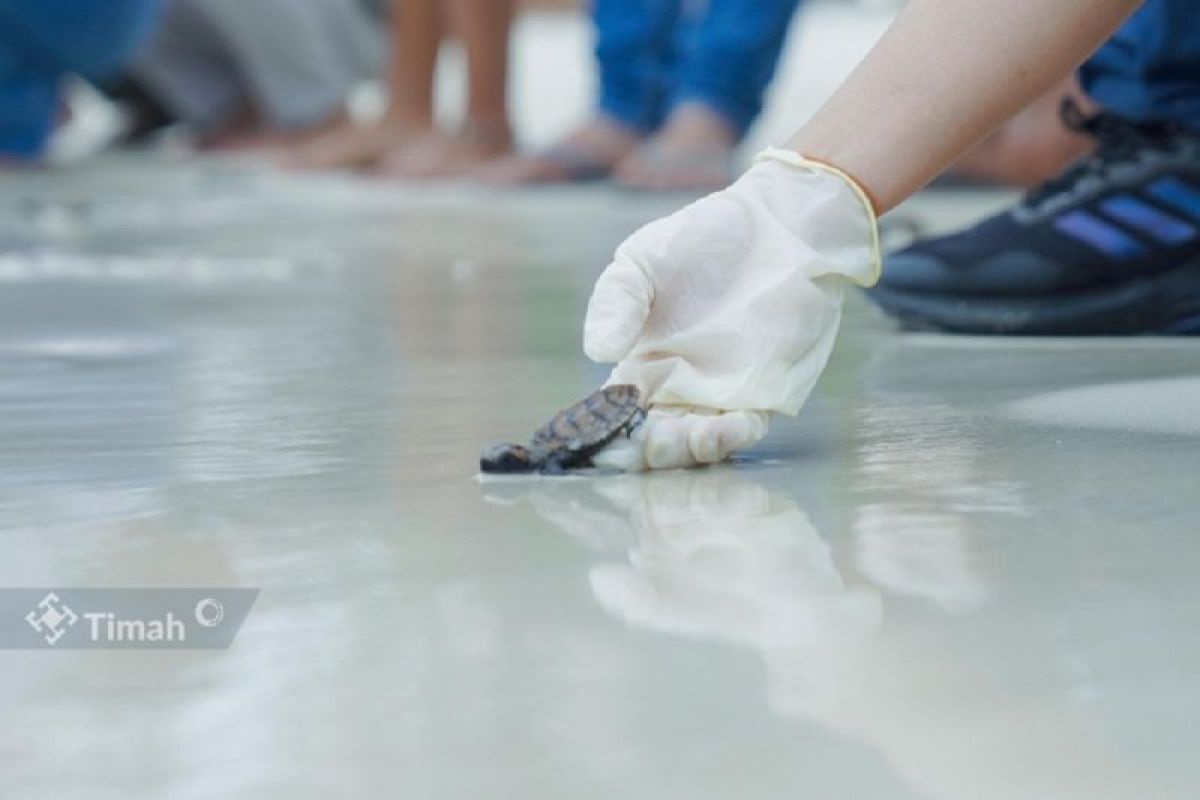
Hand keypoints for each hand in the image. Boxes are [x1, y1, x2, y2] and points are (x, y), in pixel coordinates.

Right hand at [585, 148, 879, 469]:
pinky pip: (745, 430)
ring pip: (696, 444)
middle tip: (646, 441)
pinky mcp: (763, 393)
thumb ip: (616, 302)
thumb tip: (597, 351)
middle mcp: (677, 388)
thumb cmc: (703, 239)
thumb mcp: (643, 261)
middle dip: (646, 451)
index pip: (614, 414)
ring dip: (687, 451)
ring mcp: (719, 395)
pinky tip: (727, 426)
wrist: (777, 226)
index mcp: (640, 364)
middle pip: (653, 441)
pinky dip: (733, 436)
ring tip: (685, 437)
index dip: (604, 432)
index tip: (599, 437)